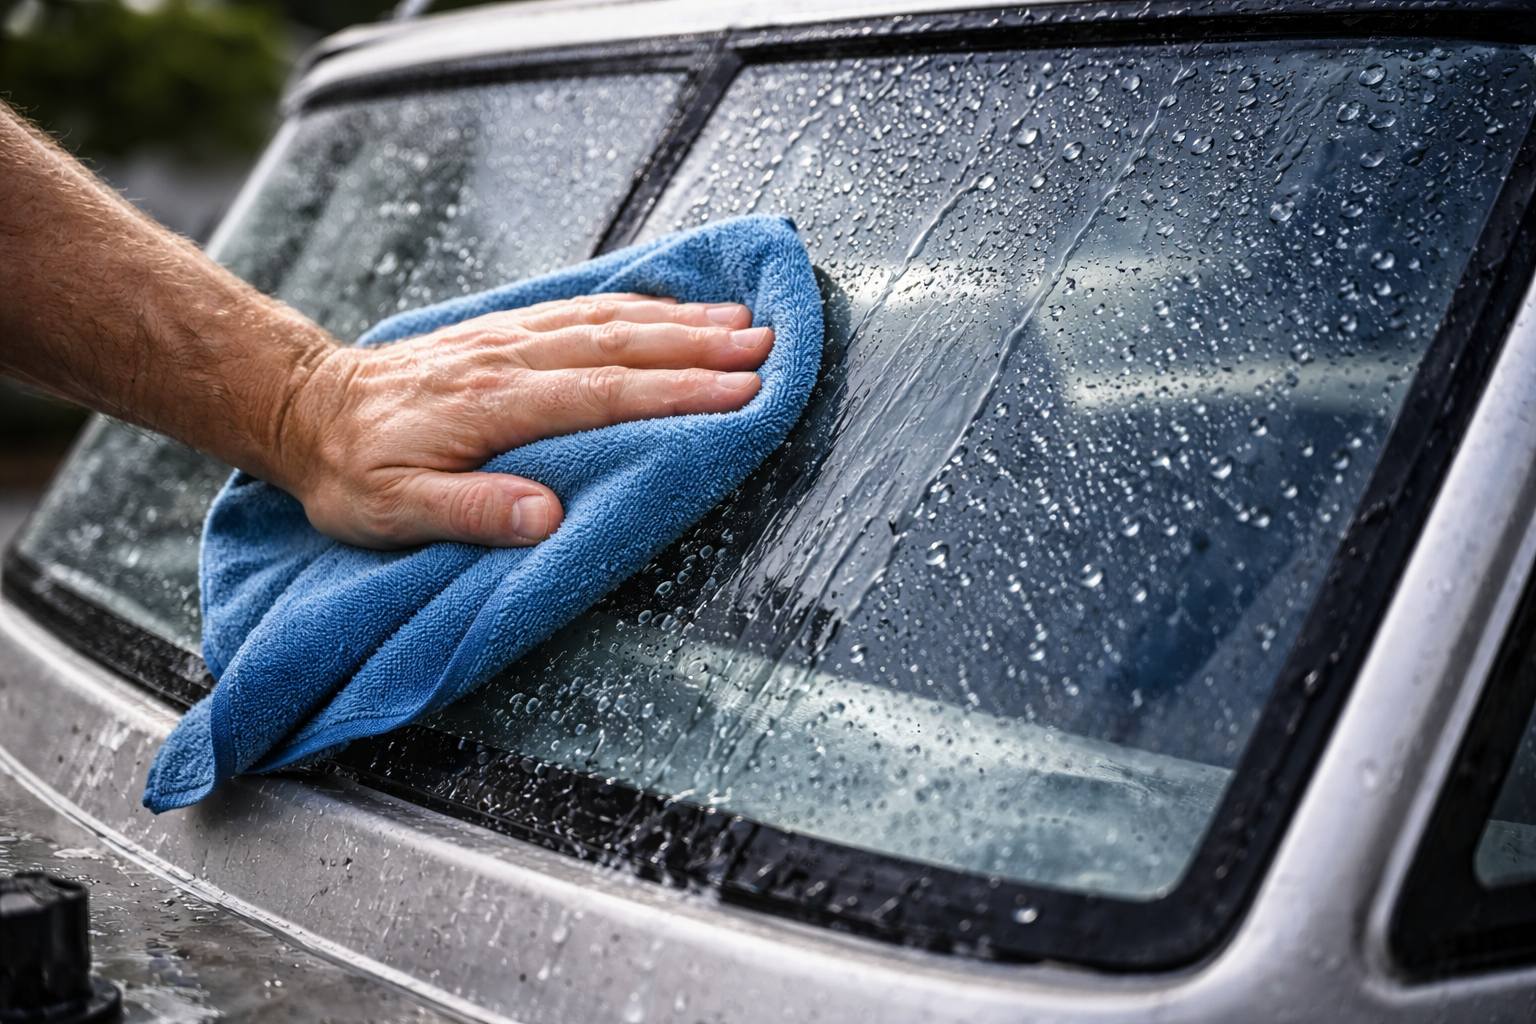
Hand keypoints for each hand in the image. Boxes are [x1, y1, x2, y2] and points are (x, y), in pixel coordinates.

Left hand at [279, 294, 773, 549]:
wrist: (309, 409)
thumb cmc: (353, 472)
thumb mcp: (393, 511)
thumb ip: (473, 512)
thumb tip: (549, 516)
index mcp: (491, 405)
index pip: (603, 395)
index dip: (676, 393)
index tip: (739, 393)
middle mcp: (509, 359)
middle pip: (621, 345)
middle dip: (700, 347)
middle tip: (768, 348)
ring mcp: (509, 338)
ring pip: (608, 318)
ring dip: (679, 319)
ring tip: (742, 321)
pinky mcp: (505, 331)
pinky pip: (581, 306)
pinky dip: (636, 303)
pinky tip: (673, 306)